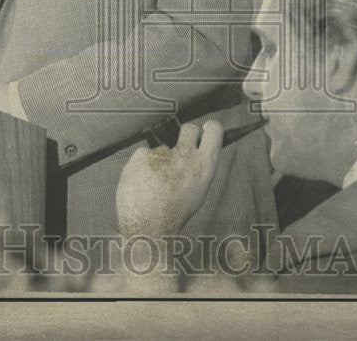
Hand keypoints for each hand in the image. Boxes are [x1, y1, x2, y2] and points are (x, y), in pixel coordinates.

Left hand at [116, 120, 222, 237]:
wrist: (146, 228)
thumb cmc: (173, 213)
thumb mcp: (197, 192)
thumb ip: (198, 168)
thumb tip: (198, 146)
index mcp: (204, 167)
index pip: (214, 131)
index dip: (210, 128)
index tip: (204, 130)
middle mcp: (185, 156)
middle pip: (189, 129)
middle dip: (186, 135)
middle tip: (179, 150)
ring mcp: (162, 154)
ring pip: (162, 149)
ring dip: (160, 161)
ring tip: (155, 185)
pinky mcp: (141, 155)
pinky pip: (144, 155)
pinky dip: (142, 167)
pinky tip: (142, 184)